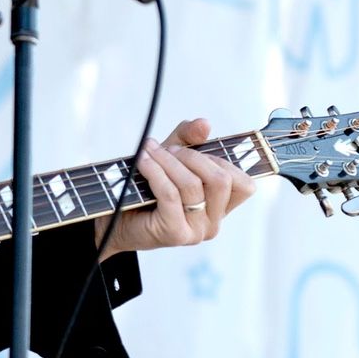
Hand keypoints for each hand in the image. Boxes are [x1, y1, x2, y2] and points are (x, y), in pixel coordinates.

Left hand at [94, 118, 255, 259]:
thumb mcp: (171, 157)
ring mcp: (196, 231)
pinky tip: (143, 161)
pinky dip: (155, 171)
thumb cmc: (146, 188)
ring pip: (193, 185)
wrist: (114, 217)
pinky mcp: (175, 233)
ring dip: (168, 161)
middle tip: (167, 149)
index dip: (224, 160)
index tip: (196, 148)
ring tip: (148, 151)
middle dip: (192, 156)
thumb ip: (189, 139)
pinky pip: (170, 194)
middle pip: (221, 180)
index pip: (244, 185)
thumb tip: (204, 124)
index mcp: (220, 208)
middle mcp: (213, 223)